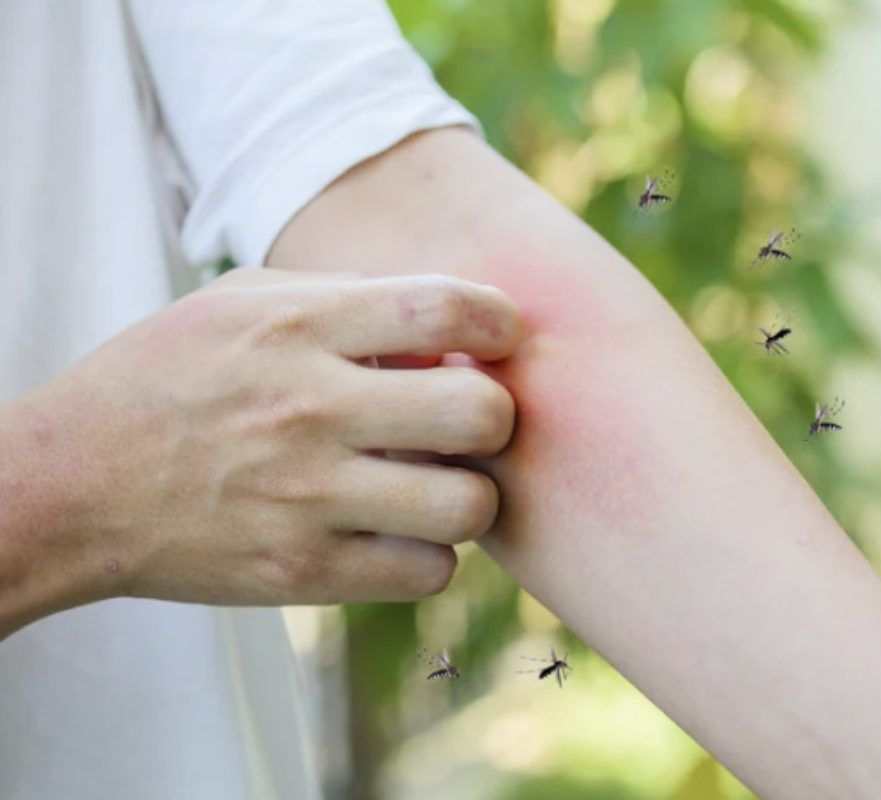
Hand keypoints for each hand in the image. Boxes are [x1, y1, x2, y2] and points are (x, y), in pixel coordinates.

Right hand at [24, 268, 520, 608]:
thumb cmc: (168, 378)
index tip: (497, 337)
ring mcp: (308, 499)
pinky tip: (396, 531)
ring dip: (468, 495)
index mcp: (298, 328)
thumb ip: (347, 300)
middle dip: (494, 416)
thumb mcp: (242, 303)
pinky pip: (428, 571)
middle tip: (467, 422)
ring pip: (468, 507)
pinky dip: (428, 554)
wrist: (70, 486)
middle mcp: (310, 410)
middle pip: (480, 415)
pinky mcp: (302, 573)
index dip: (499, 321)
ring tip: (434, 483)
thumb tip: (448, 327)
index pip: (446, 308)